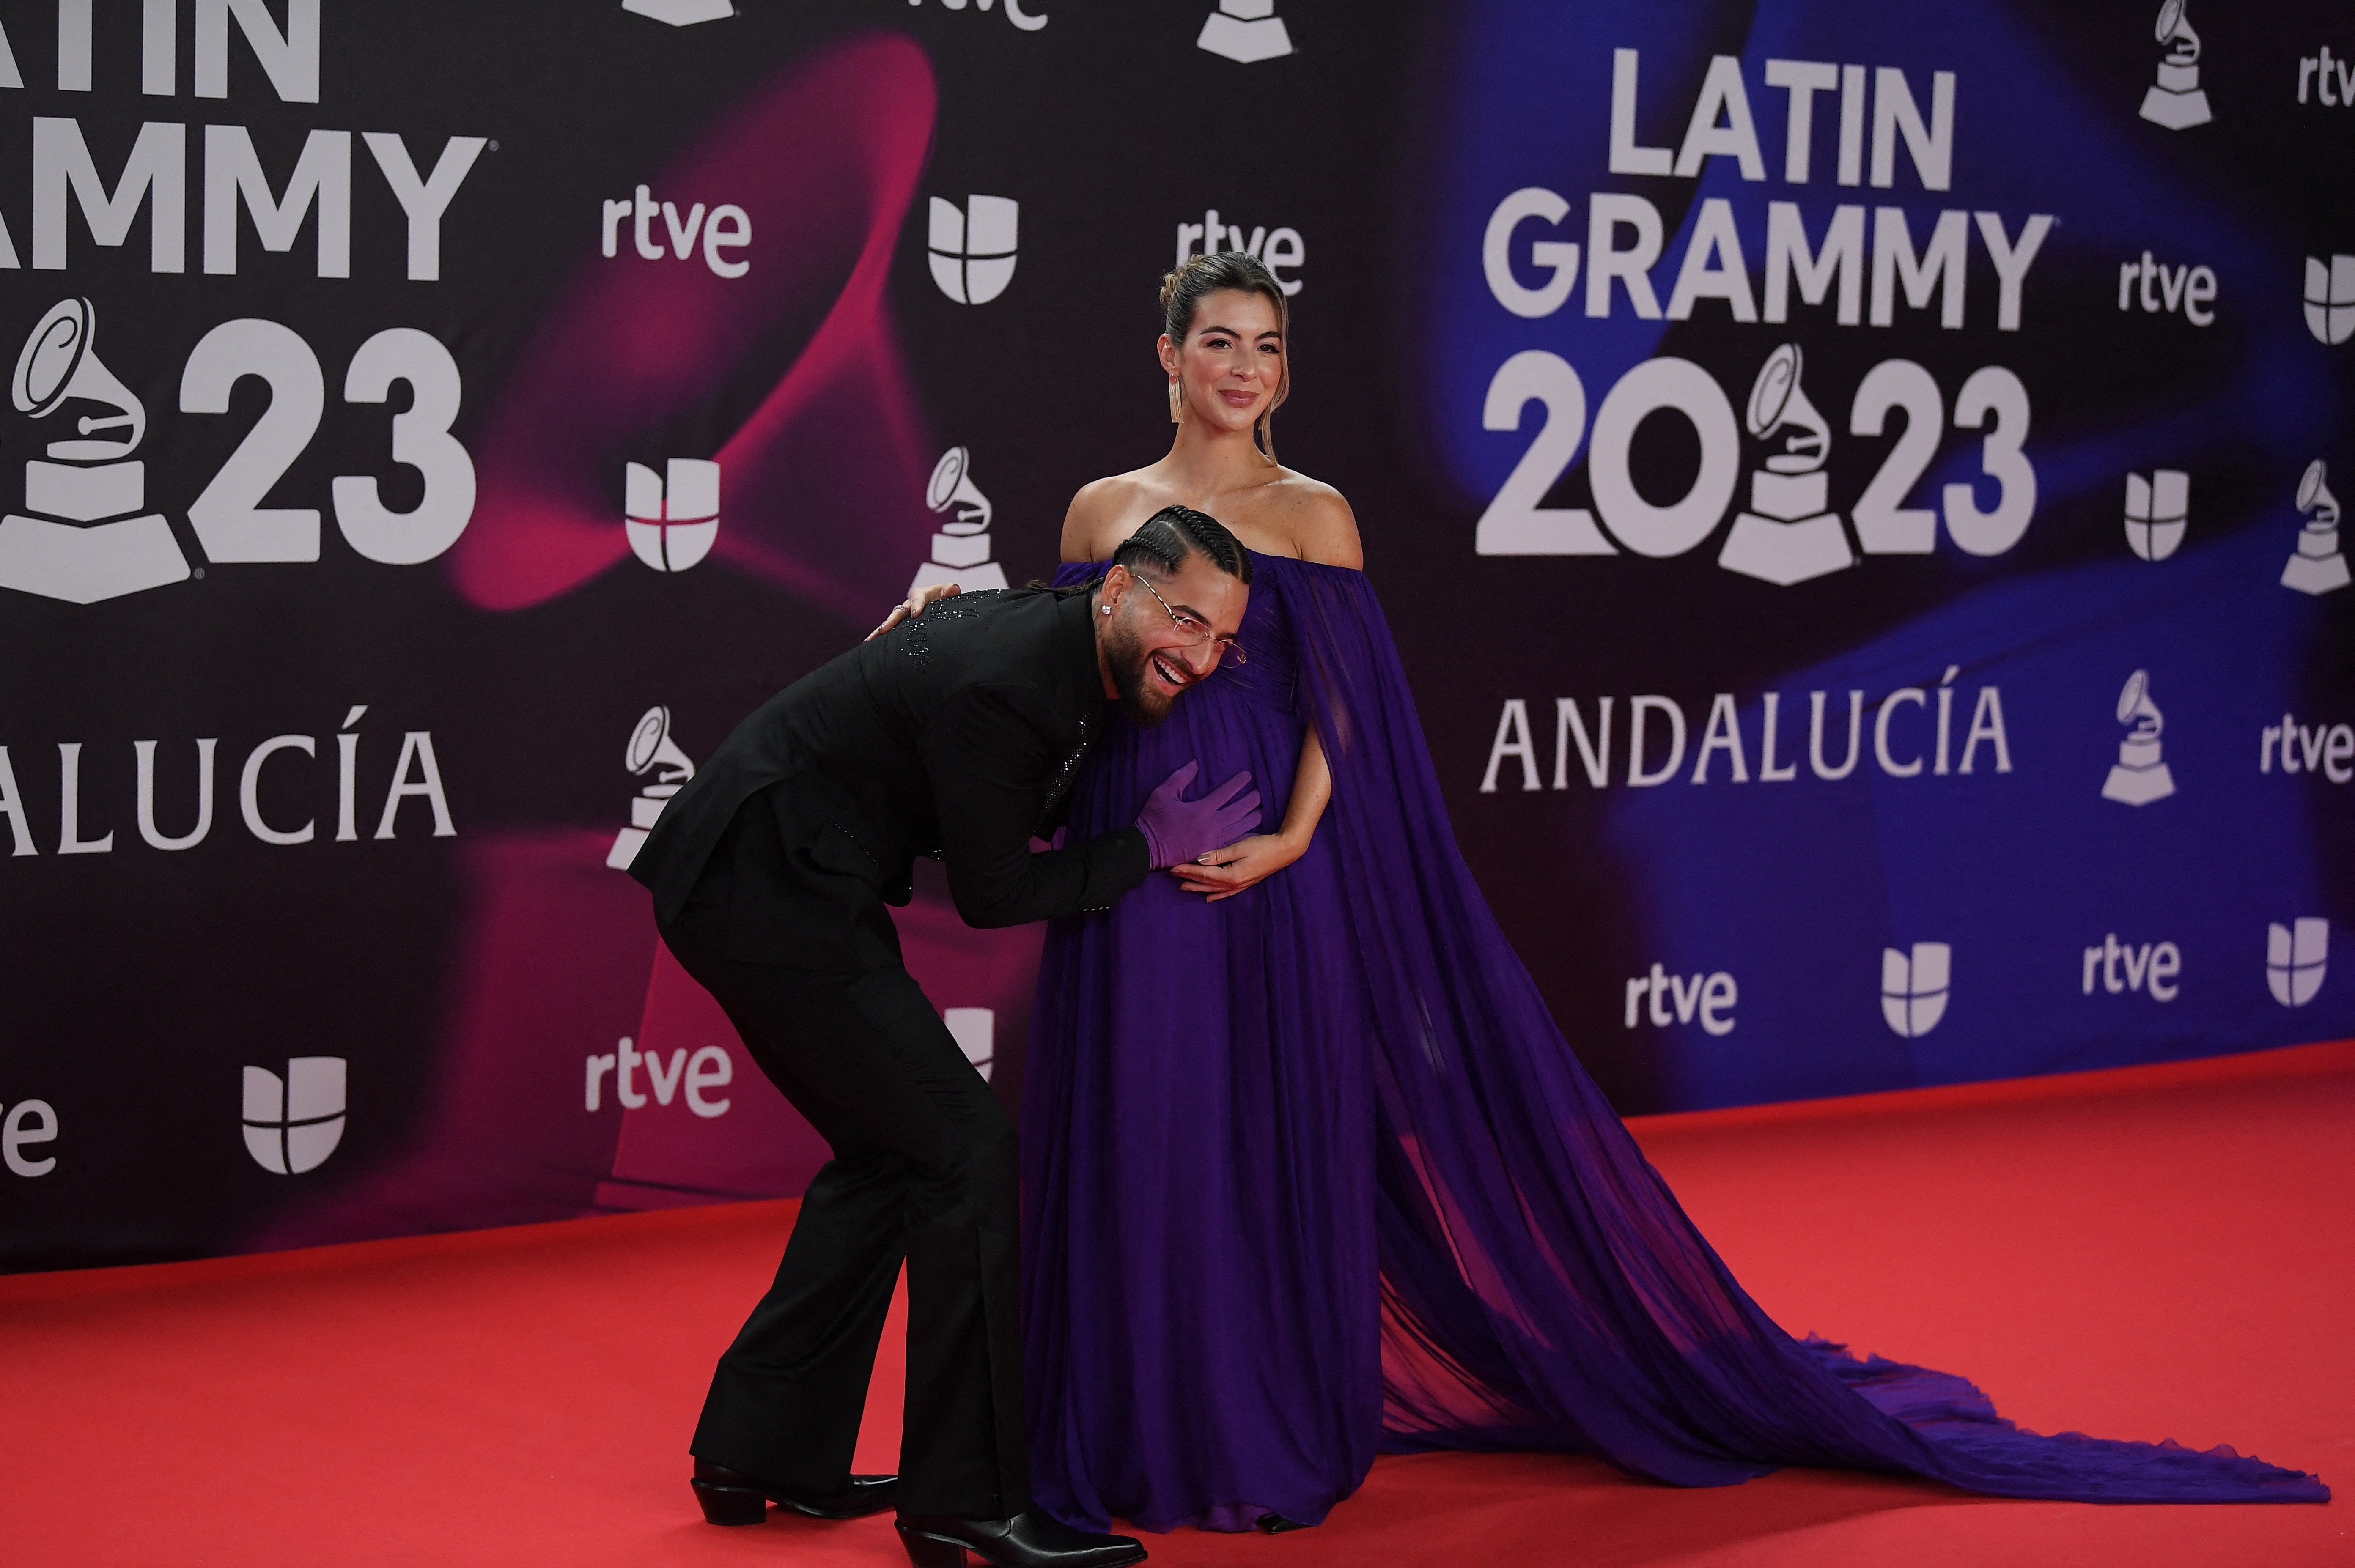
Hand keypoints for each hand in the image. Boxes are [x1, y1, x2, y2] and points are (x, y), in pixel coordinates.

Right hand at [867, 581, 958, 640]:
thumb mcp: (948, 592)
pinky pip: (891, 631)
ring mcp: (903, 615)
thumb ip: (949, 590)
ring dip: (881, 630)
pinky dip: (882, 637)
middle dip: (890, 621)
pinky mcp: (901, 625)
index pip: (917, 598)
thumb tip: (953, 589)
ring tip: (870, 640)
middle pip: (898, 611)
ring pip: (891, 622)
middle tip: (883, 629)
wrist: (940, 604)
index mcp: (920, 595)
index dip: (916, 605)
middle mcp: (908, 604)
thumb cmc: (944, 598)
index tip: (916, 614)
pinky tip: (871, 645)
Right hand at [1134, 762, 1260, 870]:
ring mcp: (1213, 841)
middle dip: (1250, 801)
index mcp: (1202, 809)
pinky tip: (1252, 835)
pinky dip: (1244, 838)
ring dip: (1251, 819)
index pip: (1226, 793)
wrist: (1147, 849)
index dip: (1238, 783)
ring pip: (1239, 828)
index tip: (1248, 776)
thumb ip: (1180, 778)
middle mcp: (1212, 825)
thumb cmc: (1154, 820)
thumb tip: (1195, 764)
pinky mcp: (1211, 854)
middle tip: (1259, 794)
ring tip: (1260, 812)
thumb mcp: (1163, 793)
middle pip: (1238, 811)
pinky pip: (1233, 845)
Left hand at [1167, 832, 1302, 902]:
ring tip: (1183, 887)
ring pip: (1213, 890)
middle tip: (1172, 876)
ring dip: (1198, 888)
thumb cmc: (1264, 846)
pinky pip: (1225, 893)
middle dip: (1188, 879)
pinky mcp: (1245, 883)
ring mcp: (1240, 886)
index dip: (1187, 870)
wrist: (1285, 850)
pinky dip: (1215, 895)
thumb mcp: (1240, 847)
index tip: (1173, 867)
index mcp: (1231, 875)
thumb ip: (1219, 854)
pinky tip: (1208, 898)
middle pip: (1206, 883)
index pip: (1204, 874)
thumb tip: (1199, 859)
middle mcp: (1234, 884)